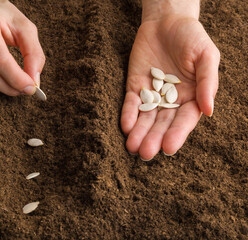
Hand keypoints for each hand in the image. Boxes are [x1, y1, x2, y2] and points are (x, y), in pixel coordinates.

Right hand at [0, 0, 44, 95]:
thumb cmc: (4, 17)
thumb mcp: (25, 27)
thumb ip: (33, 53)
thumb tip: (34, 80)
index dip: (16, 77)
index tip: (31, 87)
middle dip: (10, 86)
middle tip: (27, 90)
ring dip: (3, 87)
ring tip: (18, 86)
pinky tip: (4, 78)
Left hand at [121, 16, 219, 159]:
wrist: (167, 22)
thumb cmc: (192, 38)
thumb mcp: (206, 56)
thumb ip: (207, 82)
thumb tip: (209, 111)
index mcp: (191, 98)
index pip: (184, 121)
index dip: (177, 134)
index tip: (169, 148)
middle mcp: (171, 101)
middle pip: (162, 124)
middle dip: (154, 139)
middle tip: (146, 154)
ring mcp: (152, 95)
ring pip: (145, 118)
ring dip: (139, 132)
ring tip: (132, 147)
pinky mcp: (135, 87)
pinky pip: (131, 103)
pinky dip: (128, 114)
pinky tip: (126, 127)